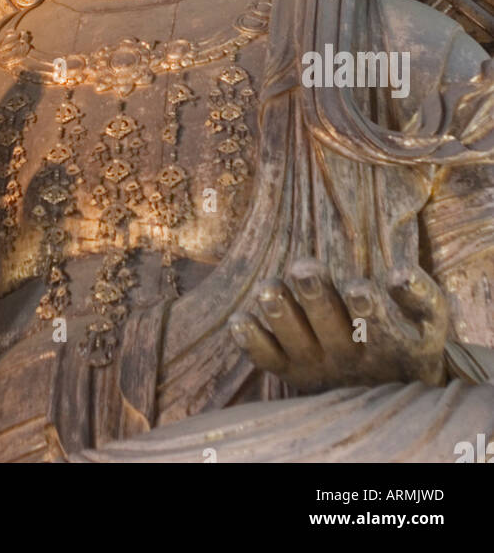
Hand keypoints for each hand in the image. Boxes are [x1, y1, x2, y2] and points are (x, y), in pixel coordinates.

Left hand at [229, 258, 447, 392]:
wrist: (392, 401)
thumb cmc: (412, 342)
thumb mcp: (431, 323)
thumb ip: (422, 296)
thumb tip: (399, 273)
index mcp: (389, 345)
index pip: (380, 328)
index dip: (369, 310)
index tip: (360, 288)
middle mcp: (350, 359)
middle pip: (330, 328)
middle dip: (316, 298)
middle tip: (304, 268)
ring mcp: (318, 367)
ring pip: (296, 343)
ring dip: (281, 316)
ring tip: (268, 290)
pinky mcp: (292, 372)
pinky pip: (269, 361)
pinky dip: (252, 343)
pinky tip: (239, 320)